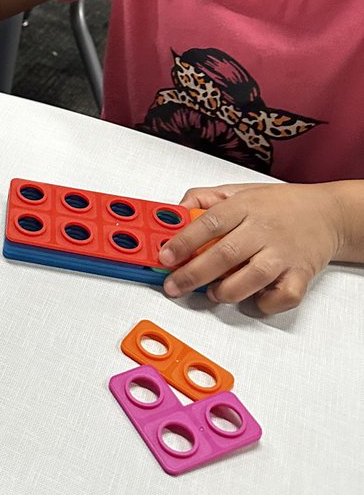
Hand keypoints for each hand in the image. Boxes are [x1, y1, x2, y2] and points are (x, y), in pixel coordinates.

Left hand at [158, 182, 342, 313]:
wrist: (328, 214)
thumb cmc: (280, 205)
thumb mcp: (239, 191)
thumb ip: (205, 199)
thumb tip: (175, 210)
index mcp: (246, 207)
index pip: (209, 223)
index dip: (184, 241)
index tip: (165, 256)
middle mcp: (264, 230)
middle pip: (225, 254)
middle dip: (193, 274)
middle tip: (174, 285)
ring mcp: (284, 254)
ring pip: (252, 277)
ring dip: (226, 290)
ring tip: (213, 292)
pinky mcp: (301, 275)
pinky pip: (282, 296)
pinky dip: (265, 303)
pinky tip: (252, 297)